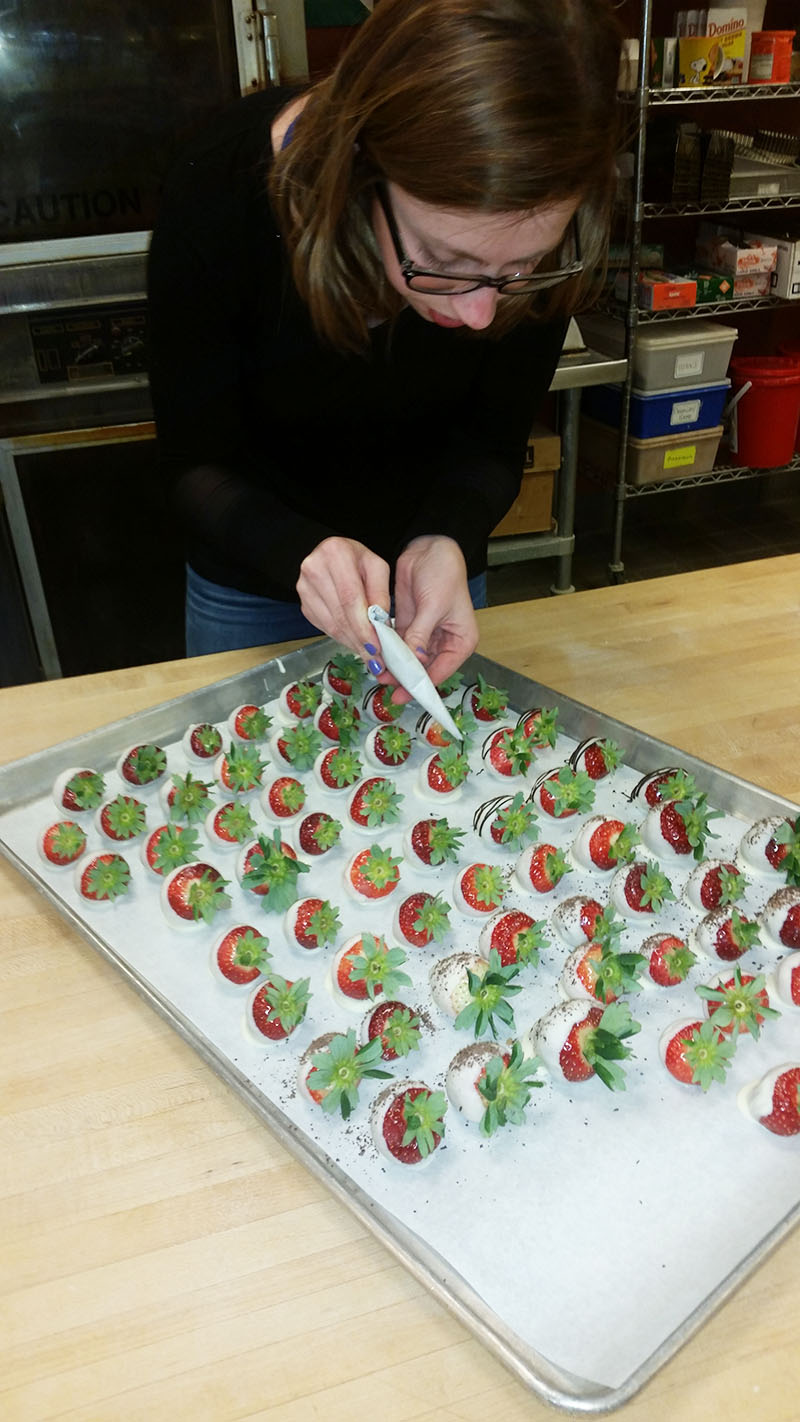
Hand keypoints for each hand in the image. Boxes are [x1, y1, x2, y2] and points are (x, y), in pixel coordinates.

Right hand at [296, 536, 390, 656]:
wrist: (334, 555)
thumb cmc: (356, 559)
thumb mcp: (376, 567)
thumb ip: (381, 594)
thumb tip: (380, 625)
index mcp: (335, 554)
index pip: (350, 598)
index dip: (363, 626)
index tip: (376, 645)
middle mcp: (315, 569)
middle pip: (339, 615)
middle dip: (360, 640)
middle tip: (376, 657)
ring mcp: (304, 588)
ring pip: (331, 625)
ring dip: (351, 643)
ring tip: (368, 653)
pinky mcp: (304, 604)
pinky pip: (324, 627)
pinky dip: (342, 638)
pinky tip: (354, 641)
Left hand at [391, 535, 478, 700]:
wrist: (429, 547)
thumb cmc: (444, 573)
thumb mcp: (433, 606)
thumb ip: (420, 635)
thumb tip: (410, 661)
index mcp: (461, 641)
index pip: (442, 671)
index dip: (422, 684)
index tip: (404, 694)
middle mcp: (444, 642)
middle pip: (424, 669)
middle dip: (405, 677)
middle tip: (385, 685)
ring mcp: (425, 636)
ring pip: (409, 660)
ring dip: (394, 666)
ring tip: (377, 673)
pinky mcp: (409, 626)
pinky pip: (398, 645)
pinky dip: (388, 652)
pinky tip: (376, 657)